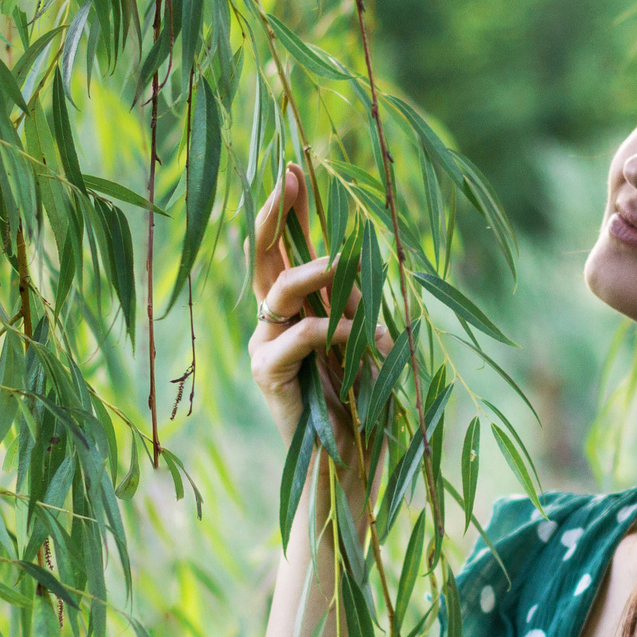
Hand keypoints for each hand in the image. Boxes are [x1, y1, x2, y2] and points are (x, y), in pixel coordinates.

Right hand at [248, 164, 366, 431]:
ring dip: (315, 270)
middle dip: (277, 213)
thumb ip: (360, 305)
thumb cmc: (366, 407)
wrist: (351, 469)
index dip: (292, 210)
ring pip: (278, 289)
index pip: (289, 248)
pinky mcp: (268, 376)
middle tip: (289, 175)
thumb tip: (357, 262)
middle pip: (264, 255)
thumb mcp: (371, 342)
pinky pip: (295, 337)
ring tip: (346, 259)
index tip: (297, 168)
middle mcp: (276, 321)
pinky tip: (362, 338)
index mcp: (300, 308)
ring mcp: (267, 347)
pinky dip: (330, 329)